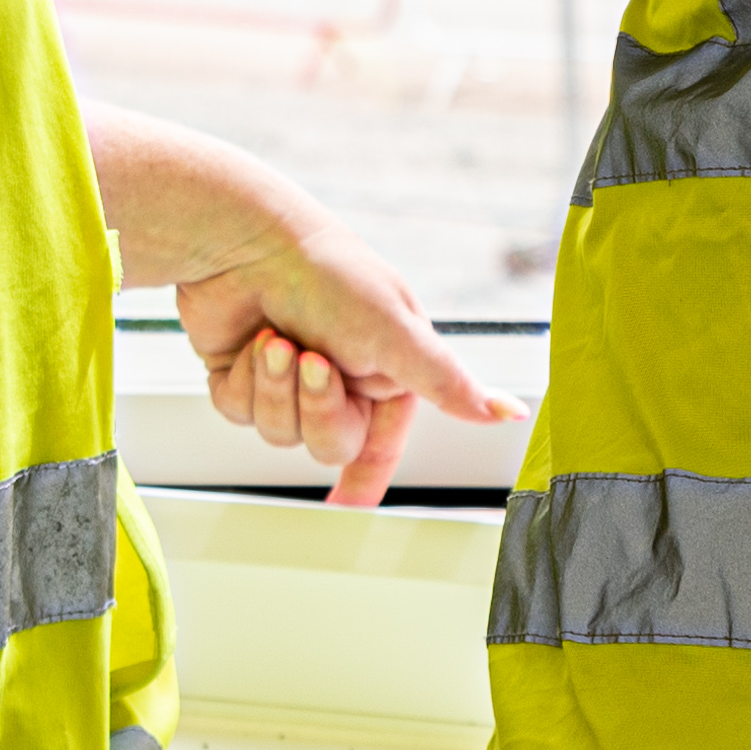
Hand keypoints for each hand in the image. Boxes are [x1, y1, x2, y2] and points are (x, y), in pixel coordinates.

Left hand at [94, 110, 513, 507]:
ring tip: (278, 339)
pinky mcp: (244, 374)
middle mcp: (341, 377)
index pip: (382, 445)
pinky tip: (253, 342)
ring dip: (277, 389)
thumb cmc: (330, 275)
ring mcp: (289, 378)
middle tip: (313, 361)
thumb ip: (449, 383)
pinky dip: (248, 381)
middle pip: (330, 444)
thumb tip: (509, 413)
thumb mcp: (398, 333)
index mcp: (387, 370)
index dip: (367, 479)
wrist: (246, 240)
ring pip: (280, 433)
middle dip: (318, 408)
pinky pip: (241, 413)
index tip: (349, 508)